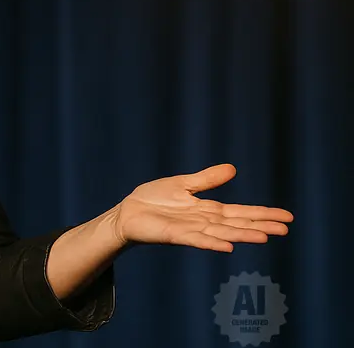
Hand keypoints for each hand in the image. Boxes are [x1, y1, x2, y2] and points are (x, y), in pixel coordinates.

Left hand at [113, 164, 292, 251]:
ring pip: (222, 233)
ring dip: (242, 234)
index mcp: (207, 209)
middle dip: (260, 225)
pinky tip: (228, 245)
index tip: (286, 217)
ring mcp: (191, 230)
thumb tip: (233, 169)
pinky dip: (212, 242)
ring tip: (265, 236)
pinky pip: (196, 239)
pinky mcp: (174, 235)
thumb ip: (207, 179)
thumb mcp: (183, 184)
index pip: (240, 212)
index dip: (262, 214)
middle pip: (237, 223)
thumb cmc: (154, 199)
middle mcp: (204, 222)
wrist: (128, 212)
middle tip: (286, 229)